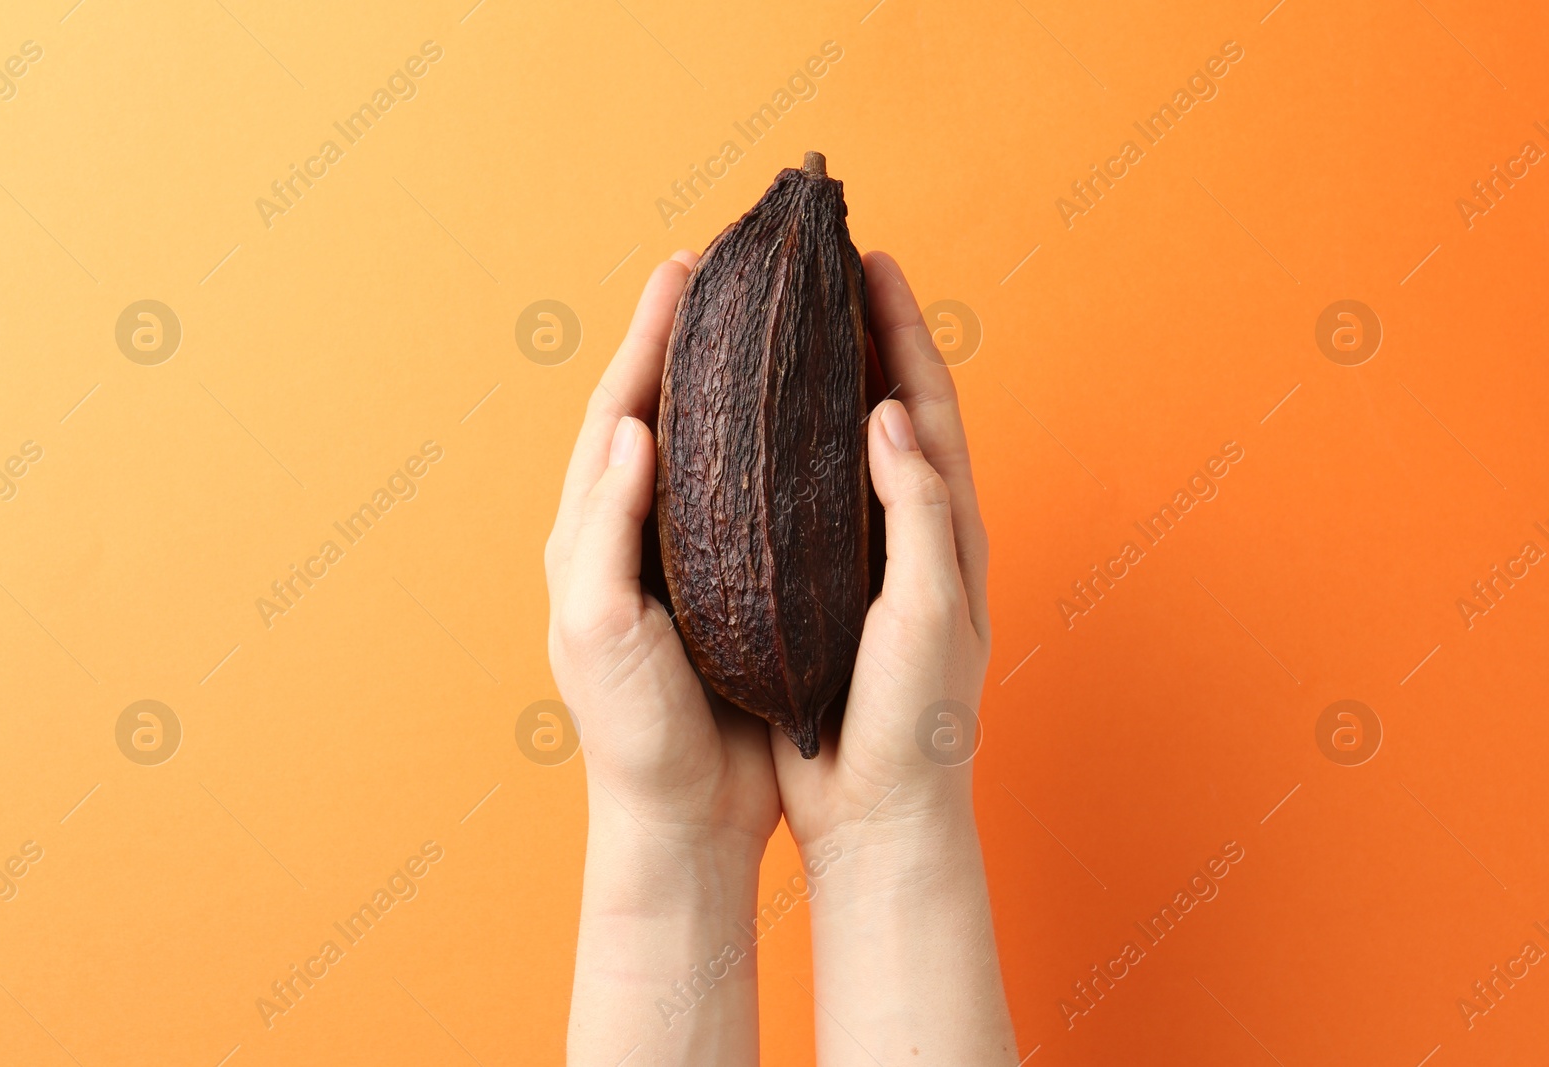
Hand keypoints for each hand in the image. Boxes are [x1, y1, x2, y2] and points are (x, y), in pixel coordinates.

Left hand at [546, 250, 780, 857]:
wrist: (682, 816)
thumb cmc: (632, 732)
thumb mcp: (600, 631)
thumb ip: (607, 533)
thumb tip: (631, 433)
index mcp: (591, 534)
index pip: (619, 411)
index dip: (648, 337)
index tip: (682, 270)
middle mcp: (634, 533)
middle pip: (661, 412)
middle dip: (688, 339)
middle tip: (731, 272)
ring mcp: (685, 558)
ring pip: (708, 448)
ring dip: (731, 384)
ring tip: (769, 325)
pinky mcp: (733, 588)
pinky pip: (750, 498)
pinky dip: (769, 449)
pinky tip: (805, 424)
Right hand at [771, 249, 992, 852]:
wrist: (881, 814)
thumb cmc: (916, 721)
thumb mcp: (928, 610)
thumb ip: (920, 510)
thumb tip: (887, 411)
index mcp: (949, 526)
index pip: (927, 402)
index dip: (902, 327)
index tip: (871, 260)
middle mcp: (909, 532)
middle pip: (886, 410)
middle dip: (859, 338)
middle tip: (817, 275)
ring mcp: (864, 562)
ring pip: (839, 454)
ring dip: (817, 389)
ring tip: (773, 337)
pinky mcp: (820, 595)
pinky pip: (800, 504)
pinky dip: (779, 457)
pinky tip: (739, 442)